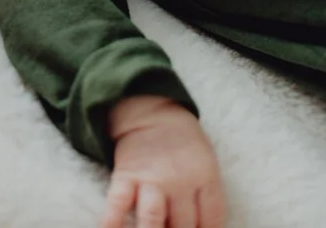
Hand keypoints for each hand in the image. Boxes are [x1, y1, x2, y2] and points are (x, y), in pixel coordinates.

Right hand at [101, 96, 225, 227]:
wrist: (151, 110)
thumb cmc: (183, 145)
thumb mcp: (205, 162)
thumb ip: (206, 196)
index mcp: (204, 175)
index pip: (213, 219)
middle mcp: (179, 180)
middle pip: (184, 225)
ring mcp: (150, 178)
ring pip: (153, 218)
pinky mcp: (125, 176)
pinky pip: (118, 202)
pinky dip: (112, 221)